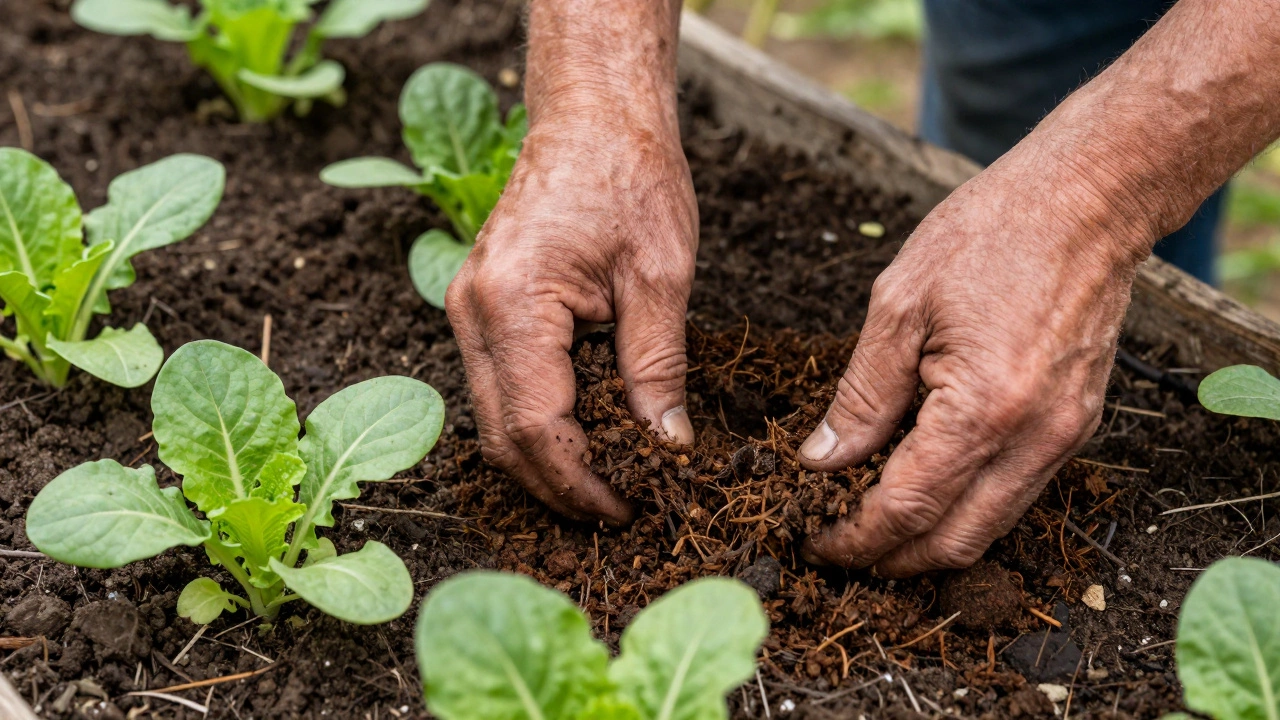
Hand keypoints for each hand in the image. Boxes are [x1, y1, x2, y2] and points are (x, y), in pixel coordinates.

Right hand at [446, 120, 697, 524]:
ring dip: (545, 460)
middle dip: (558, 486)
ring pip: (493, 418)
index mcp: (513, 304)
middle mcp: (474, 312)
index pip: (535, 428)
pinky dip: (537, 423)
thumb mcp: (660, 276)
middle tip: (619, 512)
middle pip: (501, 437)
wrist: (591, 116)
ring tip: (608, 483)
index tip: (628, 510)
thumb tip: (666, 446)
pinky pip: (499, 386)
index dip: (580, 482)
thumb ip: (658, 368)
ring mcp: (468, 309)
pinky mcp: (481, 307)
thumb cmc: (629, 176)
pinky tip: (585, 436)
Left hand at [797, 145, 1149, 576]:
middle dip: (892, 559)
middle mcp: (1034, 439)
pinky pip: (1016, 494)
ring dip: (930, 541)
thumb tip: (823, 457)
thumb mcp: (899, 304)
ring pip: (990, 528)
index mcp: (984, 409)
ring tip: (874, 525)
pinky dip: (966, 508)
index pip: (908, 509)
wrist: (1088, 200)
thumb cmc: (992, 234)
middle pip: (955, 542)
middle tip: (839, 546)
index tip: (816, 542)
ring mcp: (1065, 438)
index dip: (856, 538)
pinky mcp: (1077, 426)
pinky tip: (926, 486)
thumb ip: (861, 393)